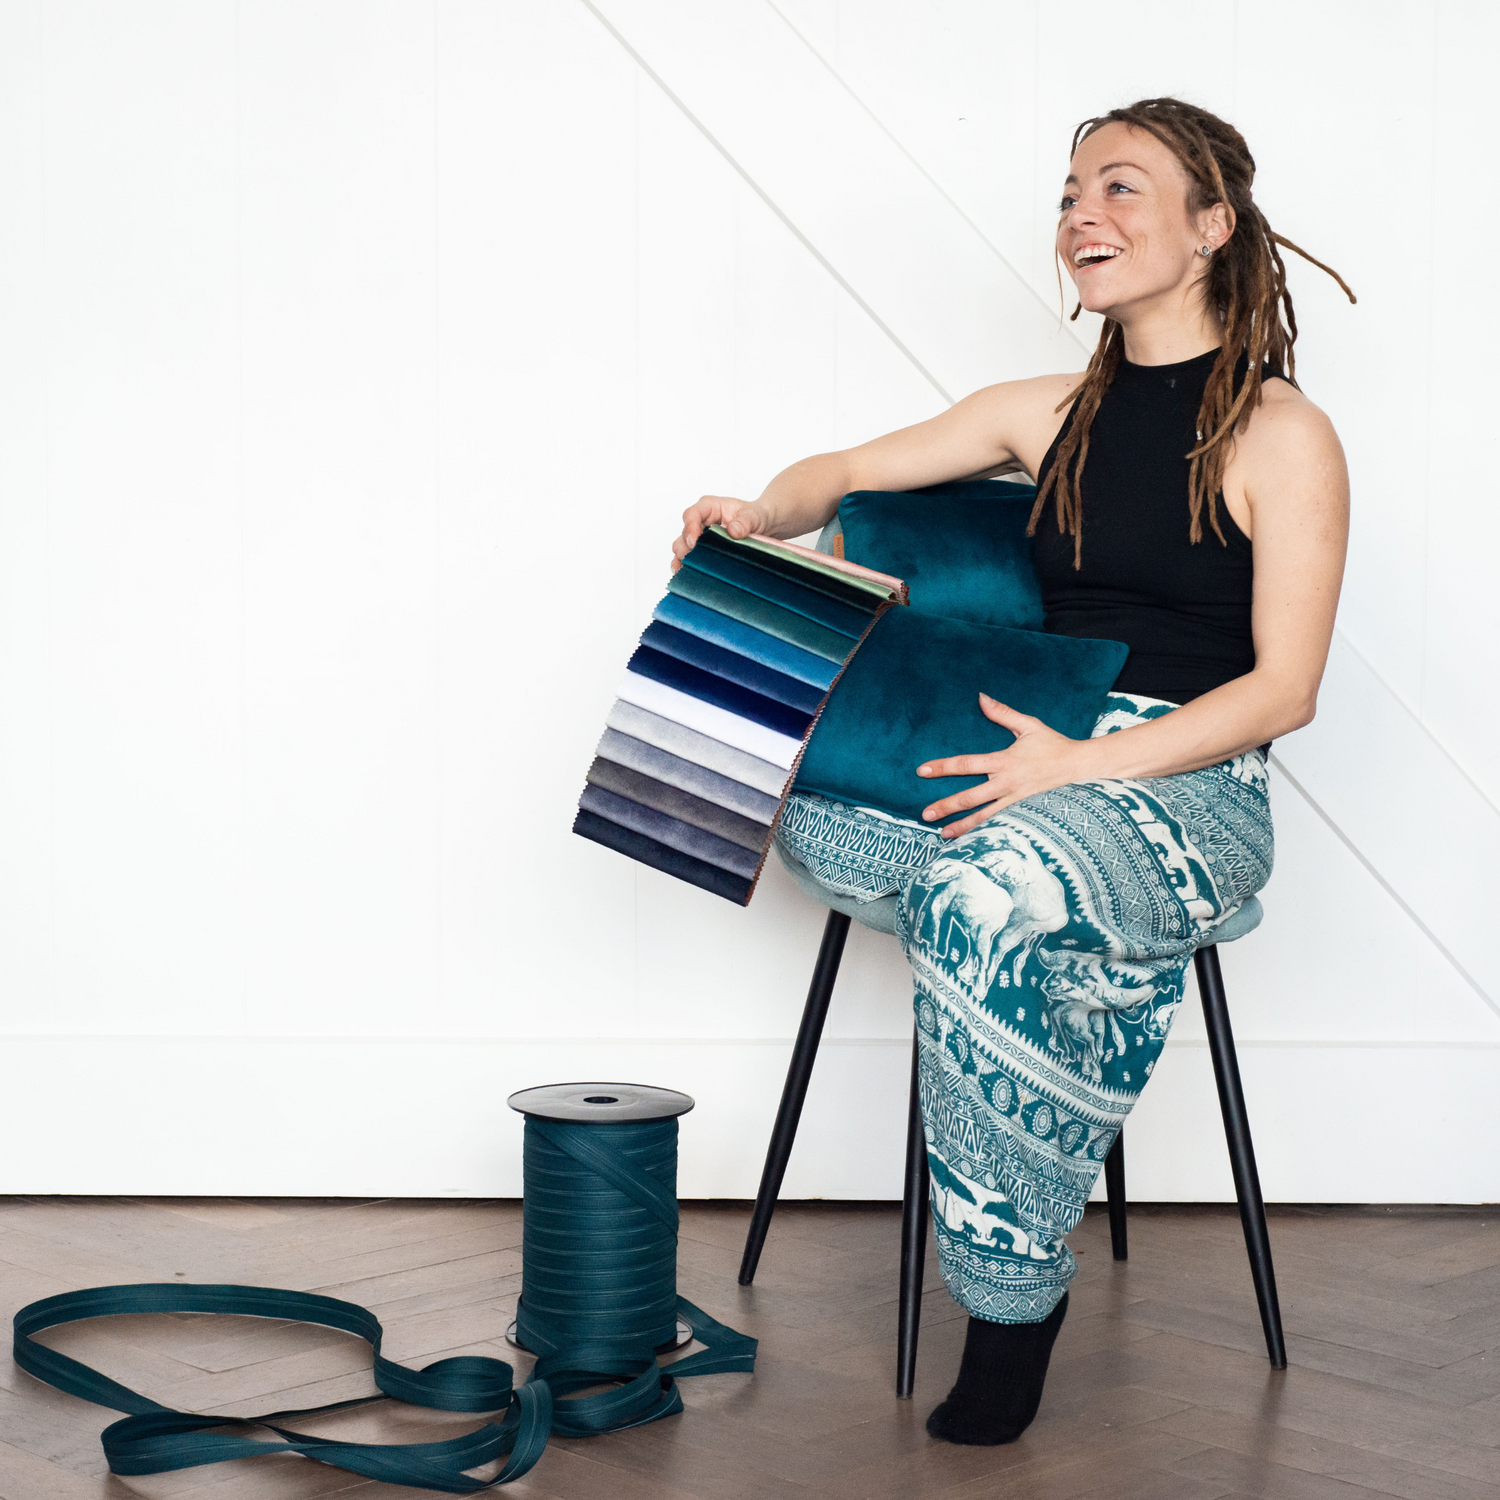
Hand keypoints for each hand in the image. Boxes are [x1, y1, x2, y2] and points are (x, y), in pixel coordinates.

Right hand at [672, 496, 765, 570]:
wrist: (762, 526)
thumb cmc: (755, 516)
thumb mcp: (754, 516)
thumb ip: (745, 522)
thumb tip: (733, 530)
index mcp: (709, 507)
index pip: (692, 514)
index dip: (690, 528)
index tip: (694, 543)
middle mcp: (700, 521)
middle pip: (684, 533)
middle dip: (685, 548)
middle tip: (692, 561)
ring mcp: (699, 537)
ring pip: (682, 547)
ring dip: (683, 559)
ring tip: (686, 570)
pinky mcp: (701, 550)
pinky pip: (687, 558)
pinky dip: (685, 567)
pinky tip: (685, 575)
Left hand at [916, 693, 1088, 838]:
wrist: (1081, 767)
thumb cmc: (1054, 744)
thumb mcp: (1029, 725)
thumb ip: (1003, 713)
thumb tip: (981, 697)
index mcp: (1004, 761)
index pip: (967, 764)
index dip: (943, 767)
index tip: (923, 770)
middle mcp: (1007, 783)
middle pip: (970, 797)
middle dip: (946, 806)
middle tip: (925, 814)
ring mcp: (1015, 800)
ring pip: (984, 817)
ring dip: (962, 826)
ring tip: (942, 835)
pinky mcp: (1024, 812)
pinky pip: (1000, 823)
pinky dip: (985, 833)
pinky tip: (972, 841)